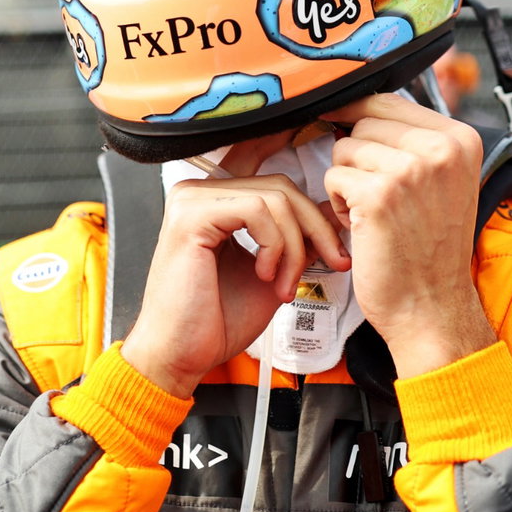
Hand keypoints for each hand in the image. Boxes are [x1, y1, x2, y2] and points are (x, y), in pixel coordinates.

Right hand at [121, 131, 351, 397]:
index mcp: (215, 201)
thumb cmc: (215, 320)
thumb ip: (296, 238)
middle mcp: (200, 191)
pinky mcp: (191, 215)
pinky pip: (258, 209)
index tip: (322, 176)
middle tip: (330, 263)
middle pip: (282, 185)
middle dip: (316, 227)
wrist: (181, 355)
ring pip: (276, 196)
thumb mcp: (273, 271)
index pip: (263, 164)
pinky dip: (276, 245)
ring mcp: (192, 199)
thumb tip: (331, 213)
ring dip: (296, 246)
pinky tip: (265, 274)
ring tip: (285, 284)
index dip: (293, 155)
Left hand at [322, 93, 495, 377]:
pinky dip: (338, 202)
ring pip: (344, 146)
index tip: (357, 140)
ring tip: (374, 212)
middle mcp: (441, 148)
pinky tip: (363, 226)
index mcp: (461, 138)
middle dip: (358, 156)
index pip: (389, 99)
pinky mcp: (378, 194)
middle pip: (364, 120)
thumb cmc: (430, 249)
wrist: (432, 308)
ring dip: (347, 180)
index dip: (362, 118)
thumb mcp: (442, 181)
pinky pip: (334, 175)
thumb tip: (360, 101)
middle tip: (380, 197)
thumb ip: (415, 140)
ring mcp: (409, 169)